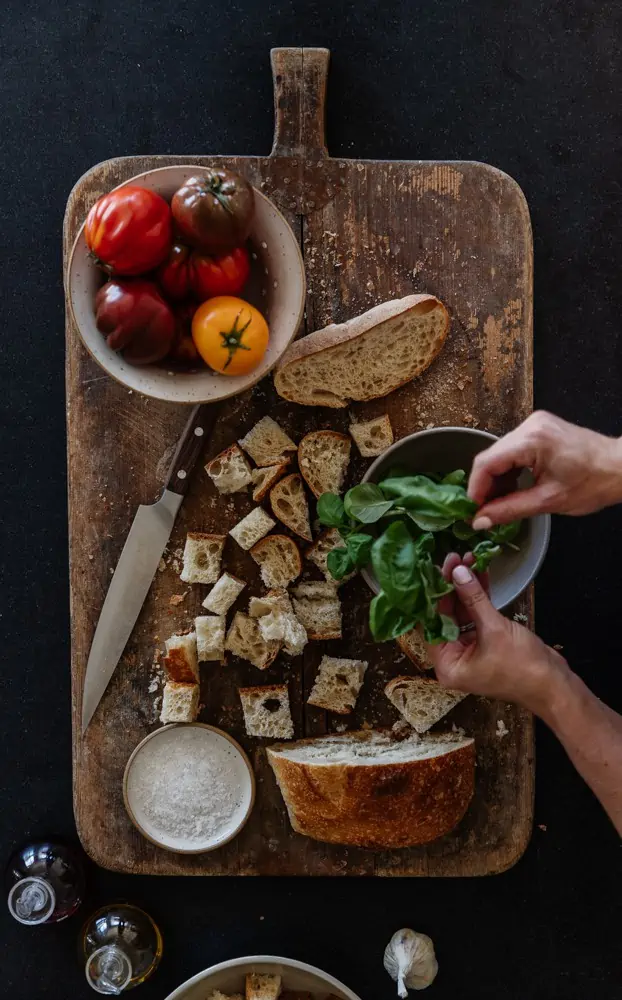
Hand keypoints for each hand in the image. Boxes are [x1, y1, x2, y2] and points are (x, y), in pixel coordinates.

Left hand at [425, 553, 569, 715]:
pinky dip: (478, 597)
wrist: (555, 685)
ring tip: (467, 559)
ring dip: (465, 588)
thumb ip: (473, 598)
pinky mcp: (486, 642)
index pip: (432, 623)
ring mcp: (470, 650)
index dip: (434, 594)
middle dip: (451, 586)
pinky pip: (476, 616)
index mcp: (447, 664)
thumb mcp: (494, 629)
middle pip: (445, 616)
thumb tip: (457, 572)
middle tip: (454, 558)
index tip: (438, 568)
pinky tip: (480, 573)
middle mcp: (454, 658)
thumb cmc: (523, 665)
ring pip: (461, 613)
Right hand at [467, 411, 621, 528]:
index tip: (472, 510)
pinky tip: (511, 489)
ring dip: (496, 479)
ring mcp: (534, 425)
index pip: (487, 462)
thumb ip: (509, 510)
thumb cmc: (594, 483)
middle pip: (491, 456)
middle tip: (483, 511)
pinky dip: (509, 471)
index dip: (475, 489)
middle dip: (484, 486)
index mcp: (533, 439)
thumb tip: (481, 520)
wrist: (621, 468)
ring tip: (498, 504)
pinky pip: (512, 450)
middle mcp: (530, 426)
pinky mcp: (539, 430)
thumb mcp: (548, 501)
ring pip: (500, 454)